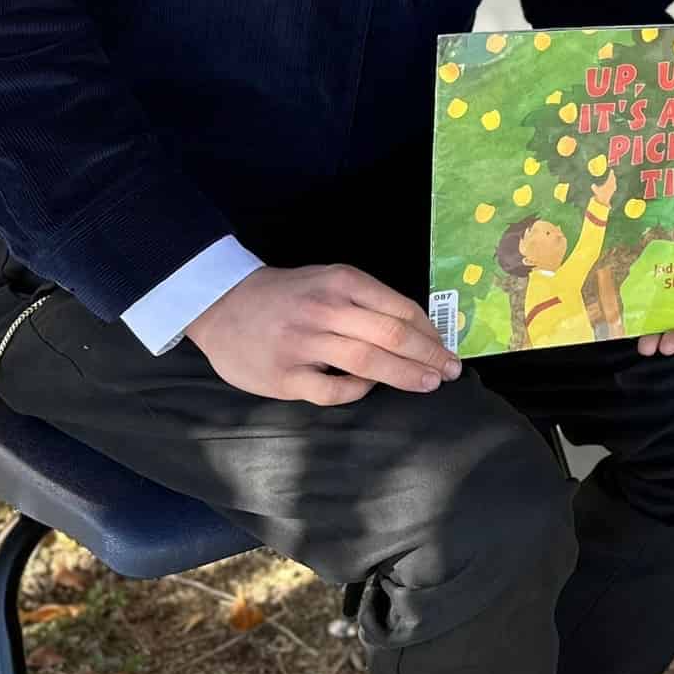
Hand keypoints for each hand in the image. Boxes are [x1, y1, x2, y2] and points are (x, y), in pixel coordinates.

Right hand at [186, 264, 461, 404]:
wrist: (222, 305)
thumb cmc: (287, 295)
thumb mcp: (328, 281)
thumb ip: (367, 301)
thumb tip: (418, 331)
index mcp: (342, 282)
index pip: (400, 309)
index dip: (430, 333)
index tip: (446, 349)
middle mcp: (326, 309)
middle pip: (392, 335)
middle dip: (429, 356)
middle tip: (451, 372)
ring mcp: (304, 344)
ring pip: (369, 362)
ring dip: (406, 375)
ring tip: (429, 383)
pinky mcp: (285, 376)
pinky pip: (334, 390)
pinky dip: (359, 392)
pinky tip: (369, 389)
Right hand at [592, 171, 617, 204]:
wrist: (603, 201)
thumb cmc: (599, 195)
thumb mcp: (596, 190)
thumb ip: (594, 187)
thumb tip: (593, 185)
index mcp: (608, 184)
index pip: (610, 177)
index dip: (611, 173)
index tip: (611, 170)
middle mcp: (611, 186)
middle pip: (613, 179)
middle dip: (612, 176)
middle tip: (612, 172)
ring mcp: (613, 189)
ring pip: (614, 182)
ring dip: (613, 179)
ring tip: (613, 177)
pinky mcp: (613, 191)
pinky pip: (614, 186)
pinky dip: (613, 183)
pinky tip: (613, 184)